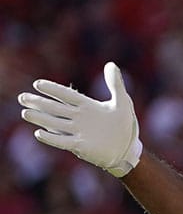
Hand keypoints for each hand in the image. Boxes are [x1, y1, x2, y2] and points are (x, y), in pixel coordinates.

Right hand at [17, 62, 142, 176]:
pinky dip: (52, 139)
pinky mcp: (80, 146)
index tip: (38, 84)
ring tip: (25, 113)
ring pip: (55, 124)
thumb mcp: (123, 103)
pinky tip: (38, 133)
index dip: (53, 90)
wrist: (128, 148)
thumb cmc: (125, 125)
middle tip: (22, 98)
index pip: (66, 95)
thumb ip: (116, 84)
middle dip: (39, 103)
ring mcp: (78, 132)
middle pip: (55, 109)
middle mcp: (79, 118)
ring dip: (41, 119)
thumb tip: (110, 64)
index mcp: (87, 106)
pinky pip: (63, 142)